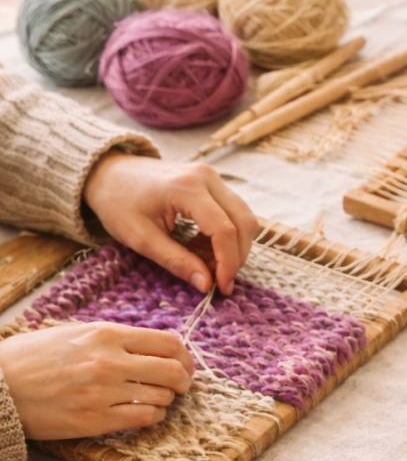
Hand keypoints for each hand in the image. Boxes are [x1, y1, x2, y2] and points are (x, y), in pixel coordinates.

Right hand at [0, 321, 193, 439]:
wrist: (0, 387)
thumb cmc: (34, 358)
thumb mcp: (74, 333)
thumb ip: (114, 338)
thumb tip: (153, 347)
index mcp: (105, 334)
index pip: (168, 342)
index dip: (184, 356)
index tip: (184, 364)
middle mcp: (109, 362)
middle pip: (173, 371)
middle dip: (183, 380)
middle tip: (179, 385)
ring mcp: (104, 393)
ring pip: (162, 398)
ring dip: (164, 399)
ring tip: (152, 398)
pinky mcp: (97, 420)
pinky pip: (145, 419)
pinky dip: (152, 416)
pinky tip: (142, 413)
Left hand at [83, 153, 257, 294]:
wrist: (108, 172)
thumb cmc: (118, 202)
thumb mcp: (141, 238)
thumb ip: (176, 261)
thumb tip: (206, 285)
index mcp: (186, 187)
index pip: (224, 230)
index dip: (228, 263)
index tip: (221, 288)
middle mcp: (206, 177)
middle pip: (243, 222)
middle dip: (236, 257)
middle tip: (217, 281)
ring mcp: (211, 176)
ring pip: (243, 217)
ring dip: (233, 247)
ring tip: (206, 264)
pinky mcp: (211, 182)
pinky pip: (233, 212)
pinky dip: (226, 237)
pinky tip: (202, 249)